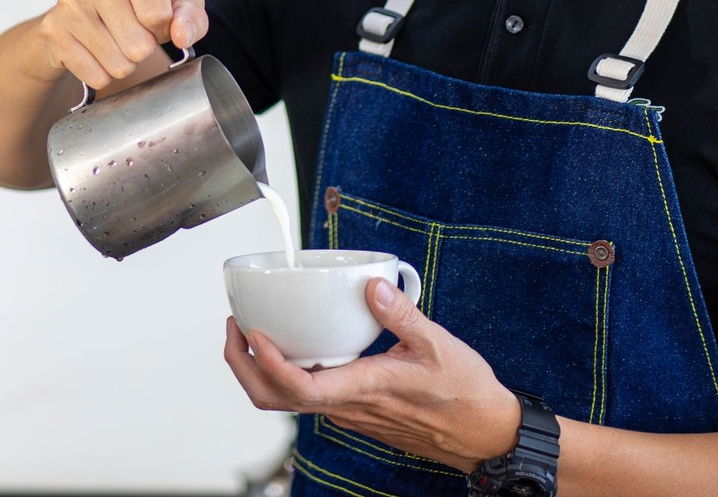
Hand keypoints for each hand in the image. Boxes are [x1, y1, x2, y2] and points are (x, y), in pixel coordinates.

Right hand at [35, 0, 207, 93]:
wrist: (86, 13)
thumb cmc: (138, 3)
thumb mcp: (177, 3)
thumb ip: (192, 17)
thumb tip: (181, 34)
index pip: (158, 14)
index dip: (163, 28)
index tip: (153, 19)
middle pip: (139, 43)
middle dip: (144, 49)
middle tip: (135, 35)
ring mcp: (68, 0)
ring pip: (117, 63)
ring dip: (125, 64)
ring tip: (118, 45)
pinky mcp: (53, 29)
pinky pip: (95, 75)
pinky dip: (103, 74)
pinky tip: (98, 54)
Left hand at [222, 278, 523, 473]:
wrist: (484, 434)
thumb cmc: (465, 394)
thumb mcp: (439, 344)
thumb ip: (402, 314)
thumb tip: (371, 285)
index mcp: (365, 389)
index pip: (299, 388)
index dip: (266, 365)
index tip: (252, 334)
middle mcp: (349, 406)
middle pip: (276, 402)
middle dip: (243, 369)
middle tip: (234, 329)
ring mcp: (348, 413)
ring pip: (287, 403)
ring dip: (260, 372)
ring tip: (251, 332)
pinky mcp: (353, 411)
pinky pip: (307, 398)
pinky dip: (285, 375)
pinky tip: (292, 346)